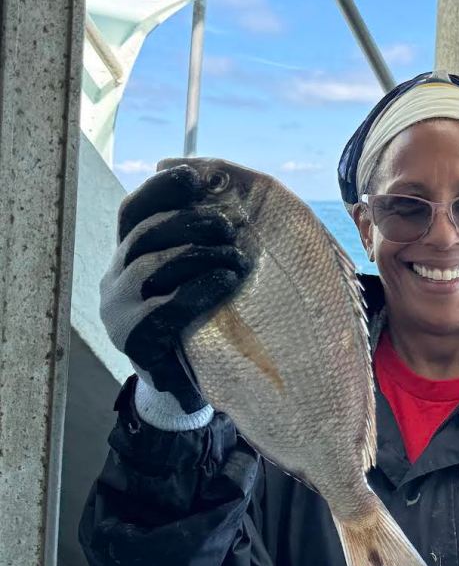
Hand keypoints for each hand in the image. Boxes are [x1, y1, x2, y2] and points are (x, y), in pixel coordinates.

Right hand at [100, 165, 251, 411]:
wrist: (186, 388)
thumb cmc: (200, 324)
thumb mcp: (197, 276)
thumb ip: (200, 239)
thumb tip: (214, 182)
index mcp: (130, 259)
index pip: (134, 213)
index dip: (159, 190)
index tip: (192, 177)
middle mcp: (117, 281)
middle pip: (144, 236)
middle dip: (188, 223)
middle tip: (228, 225)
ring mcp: (120, 313)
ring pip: (150, 268)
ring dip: (197, 255)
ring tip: (235, 256)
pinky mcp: (135, 342)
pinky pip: (163, 309)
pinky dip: (198, 290)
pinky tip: (225, 282)